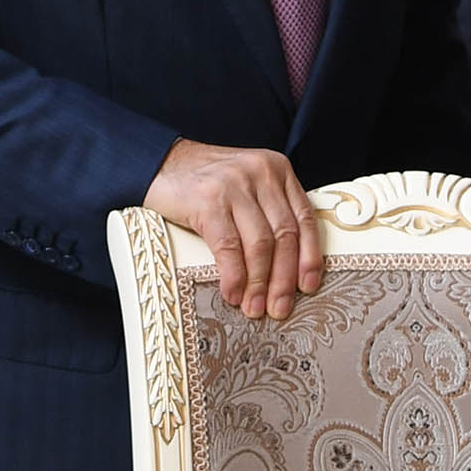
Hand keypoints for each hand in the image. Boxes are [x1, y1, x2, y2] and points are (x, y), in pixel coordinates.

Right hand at [145, 139, 323, 320]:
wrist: (160, 163)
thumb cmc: (206, 181)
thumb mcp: (247, 185)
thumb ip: (268, 211)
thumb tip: (287, 266)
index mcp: (277, 169)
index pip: (304, 218)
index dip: (310, 257)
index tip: (308, 286)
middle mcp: (260, 173)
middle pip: (284, 235)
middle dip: (284, 278)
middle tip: (280, 307)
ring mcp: (234, 185)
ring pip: (260, 244)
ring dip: (260, 283)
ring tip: (254, 306)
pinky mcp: (208, 200)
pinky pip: (229, 247)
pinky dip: (233, 275)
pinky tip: (233, 292)